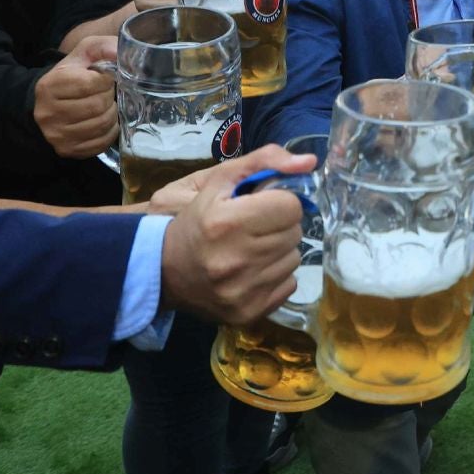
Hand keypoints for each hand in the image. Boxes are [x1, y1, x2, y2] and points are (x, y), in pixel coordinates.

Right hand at [34, 36, 119, 156]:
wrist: (52, 103)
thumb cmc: (73, 75)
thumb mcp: (84, 53)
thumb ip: (102, 47)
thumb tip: (119, 53)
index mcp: (49, 85)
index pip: (90, 83)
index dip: (106, 80)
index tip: (105, 78)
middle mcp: (47, 112)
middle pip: (97, 105)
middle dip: (109, 97)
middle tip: (106, 93)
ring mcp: (56, 134)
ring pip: (101, 124)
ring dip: (111, 114)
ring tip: (106, 106)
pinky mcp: (67, 150)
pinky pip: (100, 142)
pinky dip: (109, 131)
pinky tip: (105, 121)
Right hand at [158, 148, 314, 326]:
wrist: (164, 271)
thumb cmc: (196, 220)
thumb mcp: (220, 181)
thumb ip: (265, 161)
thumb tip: (310, 161)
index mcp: (228, 223)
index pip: (291, 207)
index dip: (279, 202)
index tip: (261, 206)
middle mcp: (236, 260)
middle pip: (295, 232)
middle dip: (278, 225)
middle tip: (253, 228)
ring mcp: (243, 291)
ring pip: (295, 258)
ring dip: (279, 250)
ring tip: (251, 249)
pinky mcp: (249, 312)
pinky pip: (289, 284)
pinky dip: (276, 275)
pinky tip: (252, 271)